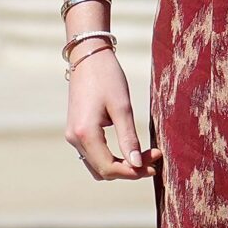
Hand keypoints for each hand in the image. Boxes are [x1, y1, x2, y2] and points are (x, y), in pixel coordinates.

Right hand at [66, 49, 161, 181]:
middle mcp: (74, 139)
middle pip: (103, 171)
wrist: (88, 56)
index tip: (155, 164)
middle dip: (129, 170)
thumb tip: (137, 165)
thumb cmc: (107, 77)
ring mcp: (73, 136)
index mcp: (85, 133)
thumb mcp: (122, 107)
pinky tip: (129, 148)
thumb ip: (129, 138)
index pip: (109, 168)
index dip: (133, 172)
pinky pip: (93, 155)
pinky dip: (111, 157)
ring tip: (144, 155)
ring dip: (120, 166)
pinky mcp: (76, 131)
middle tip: (153, 158)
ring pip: (97, 166)